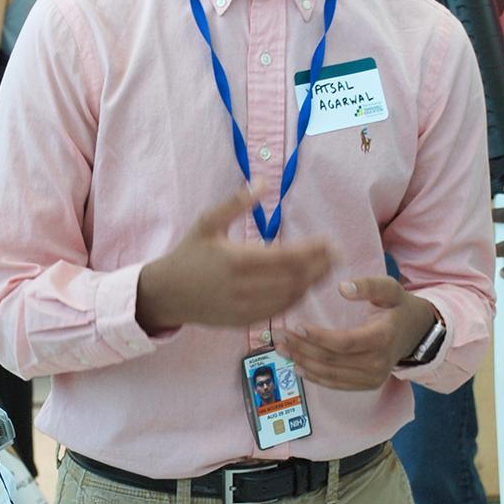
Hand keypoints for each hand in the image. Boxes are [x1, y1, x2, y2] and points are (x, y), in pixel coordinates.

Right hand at [136, 185, 331, 331]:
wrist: (166, 293)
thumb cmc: (189, 253)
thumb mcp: (208, 222)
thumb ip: (236, 202)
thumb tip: (263, 181)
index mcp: (237, 260)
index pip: (287, 257)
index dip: (312, 250)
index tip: (328, 241)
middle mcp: (244, 287)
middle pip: (294, 278)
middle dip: (319, 266)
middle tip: (336, 253)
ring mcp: (245, 308)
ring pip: (290, 297)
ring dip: (312, 283)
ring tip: (327, 268)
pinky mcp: (244, 322)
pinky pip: (278, 312)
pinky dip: (296, 298)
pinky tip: (305, 286)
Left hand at [274, 277, 435, 389]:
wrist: (417, 332)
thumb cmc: (399, 306)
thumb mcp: (390, 289)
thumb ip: (368, 285)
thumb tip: (343, 288)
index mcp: (382, 338)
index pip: (344, 343)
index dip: (318, 337)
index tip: (297, 325)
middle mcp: (378, 363)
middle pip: (332, 360)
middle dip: (301, 348)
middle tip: (277, 335)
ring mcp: (373, 378)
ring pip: (330, 374)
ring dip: (303, 362)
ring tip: (281, 348)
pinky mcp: (367, 384)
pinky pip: (336, 384)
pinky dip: (315, 376)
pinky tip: (298, 365)